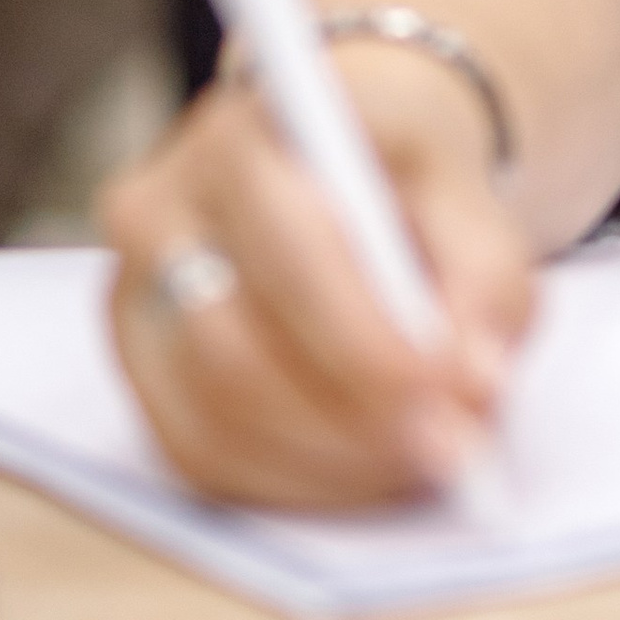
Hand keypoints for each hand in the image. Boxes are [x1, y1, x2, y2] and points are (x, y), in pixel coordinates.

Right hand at [100, 56, 535, 509]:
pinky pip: (201, 457)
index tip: (450, 394)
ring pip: (215, 421)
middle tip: (450, 449)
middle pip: (236, 355)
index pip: (290, 259)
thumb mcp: (466, 189)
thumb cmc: (401, 170)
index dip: (368, 344)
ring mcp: (132, 300)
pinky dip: (297, 481)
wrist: (342, 155)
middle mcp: (158, 215)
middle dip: (355, 420)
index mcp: (236, 139)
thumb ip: (487, 275)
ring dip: (333, 462)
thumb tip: (478, 381)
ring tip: (425, 457)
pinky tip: (369, 469)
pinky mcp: (141, 372)